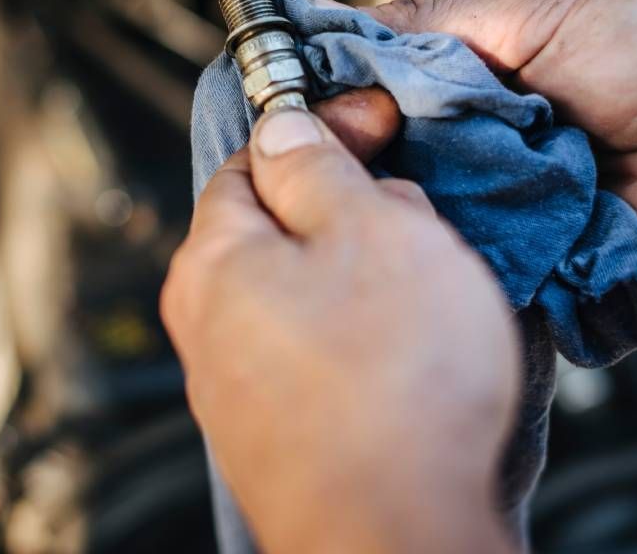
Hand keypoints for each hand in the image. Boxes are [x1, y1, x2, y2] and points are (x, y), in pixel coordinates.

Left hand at [161, 101, 518, 553]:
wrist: (399, 535)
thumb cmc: (391, 384)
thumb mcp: (369, 229)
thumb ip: (319, 167)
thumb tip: (288, 127)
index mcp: (212, 262)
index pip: (250, 162)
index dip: (318, 130)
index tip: (376, 123)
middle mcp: (208, 327)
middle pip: (280, 230)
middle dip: (351, 211)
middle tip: (416, 218)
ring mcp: (240, 389)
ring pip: (308, 296)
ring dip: (367, 278)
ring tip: (428, 293)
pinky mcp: (281, 436)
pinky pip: (322, 357)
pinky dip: (366, 339)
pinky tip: (411, 356)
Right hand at [341, 0, 636, 321]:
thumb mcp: (539, 13)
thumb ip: (437, 26)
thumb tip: (333, 27)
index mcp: (473, 106)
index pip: (375, 117)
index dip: (334, 114)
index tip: (292, 107)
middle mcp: (482, 173)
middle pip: (385, 183)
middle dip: (357, 169)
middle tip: (337, 153)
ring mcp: (512, 234)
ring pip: (422, 240)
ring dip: (403, 219)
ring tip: (392, 196)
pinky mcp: (548, 290)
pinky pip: (479, 290)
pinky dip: (457, 272)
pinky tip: (438, 249)